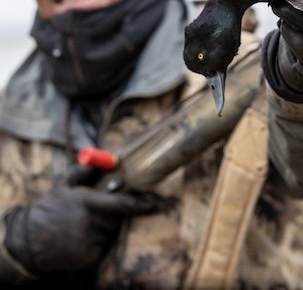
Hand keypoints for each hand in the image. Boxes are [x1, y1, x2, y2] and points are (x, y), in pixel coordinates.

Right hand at [4, 186, 163, 274]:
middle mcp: (91, 223)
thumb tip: (112, 157)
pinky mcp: (90, 258)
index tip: (160, 201)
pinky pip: (104, 245)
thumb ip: (88, 171)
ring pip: (111, 230)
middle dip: (115, 212)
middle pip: (119, 217)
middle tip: (99, 211)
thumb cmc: (51, 209)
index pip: (123, 203)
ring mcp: (91, 242)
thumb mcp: (67, 186)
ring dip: (105, 226)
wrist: (29, 242)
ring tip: (83, 225)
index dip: (143, 203)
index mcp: (87, 201)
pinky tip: (81, 238)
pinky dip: (98, 241)